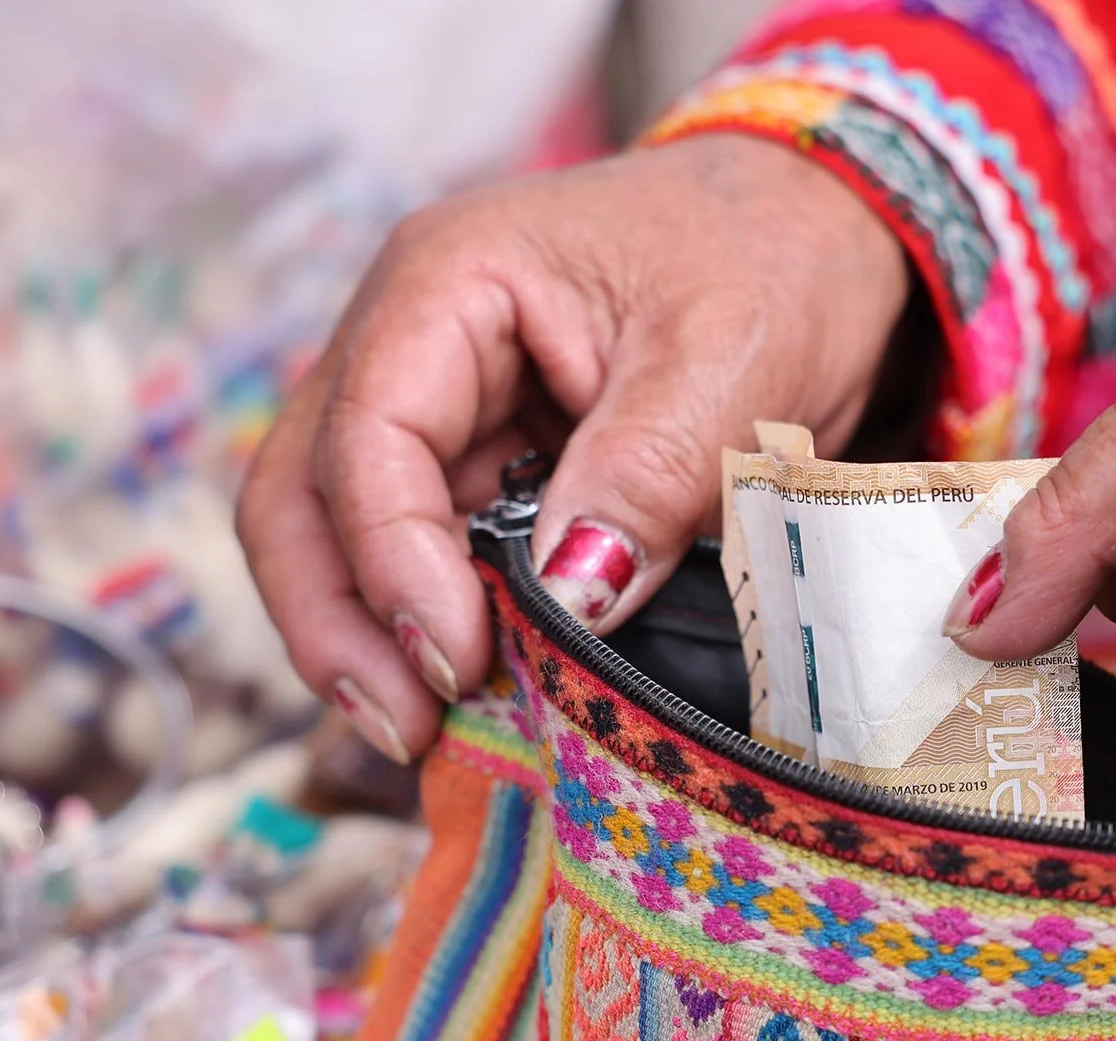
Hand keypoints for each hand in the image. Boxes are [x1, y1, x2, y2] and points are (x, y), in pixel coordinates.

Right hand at [237, 134, 910, 760]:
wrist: (812, 230)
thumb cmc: (769, 262)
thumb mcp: (730, 362)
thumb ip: (646, 476)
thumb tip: (570, 597)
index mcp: (449, 280)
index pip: (367, 435)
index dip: (394, 561)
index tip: (460, 658)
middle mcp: (408, 342)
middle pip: (303, 495)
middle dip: (338, 622)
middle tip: (409, 728)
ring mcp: (434, 409)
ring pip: (339, 539)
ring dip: (370, 640)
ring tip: (427, 734)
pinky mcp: (476, 467)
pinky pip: (421, 558)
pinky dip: (433, 631)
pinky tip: (474, 700)